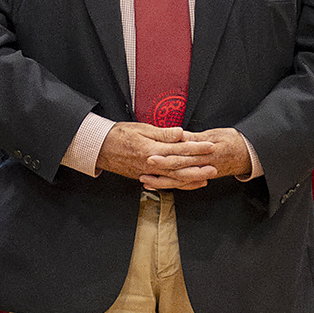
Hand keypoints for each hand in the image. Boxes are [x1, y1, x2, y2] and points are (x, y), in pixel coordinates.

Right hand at [101, 123, 252, 189]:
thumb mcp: (140, 128)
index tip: (209, 145)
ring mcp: (147, 172)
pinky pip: (165, 183)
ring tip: (207, 177)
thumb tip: (180, 134)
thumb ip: (162, 133)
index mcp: (151, 149)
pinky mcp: (144, 177)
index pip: (178, 149)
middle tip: (214, 165)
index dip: (196, 148)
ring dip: (191, 178)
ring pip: (173, 178)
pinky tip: (189, 184)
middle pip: (179, 167)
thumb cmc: (118, 135)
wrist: (99, 148)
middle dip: (198, 166)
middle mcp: (151, 163)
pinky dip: (178, 184)